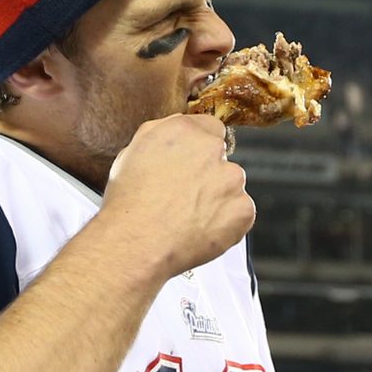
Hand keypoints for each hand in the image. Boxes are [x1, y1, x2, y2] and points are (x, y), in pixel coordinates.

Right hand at [100, 114, 254, 278]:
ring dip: (217, 198)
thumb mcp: (130, 155)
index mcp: (183, 131)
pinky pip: (240, 214)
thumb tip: (175, 133)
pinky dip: (225, 223)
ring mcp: (231, 179)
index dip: (199, 148)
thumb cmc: (128, 206)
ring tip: (188, 217)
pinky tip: (200, 229)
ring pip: (230, 186)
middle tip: (184, 196)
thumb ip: (160, 135)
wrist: (137, 244)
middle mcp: (211, 149)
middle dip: (208, 174)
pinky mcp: (243, 209)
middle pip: (221, 157)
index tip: (192, 162)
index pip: (210, 127)